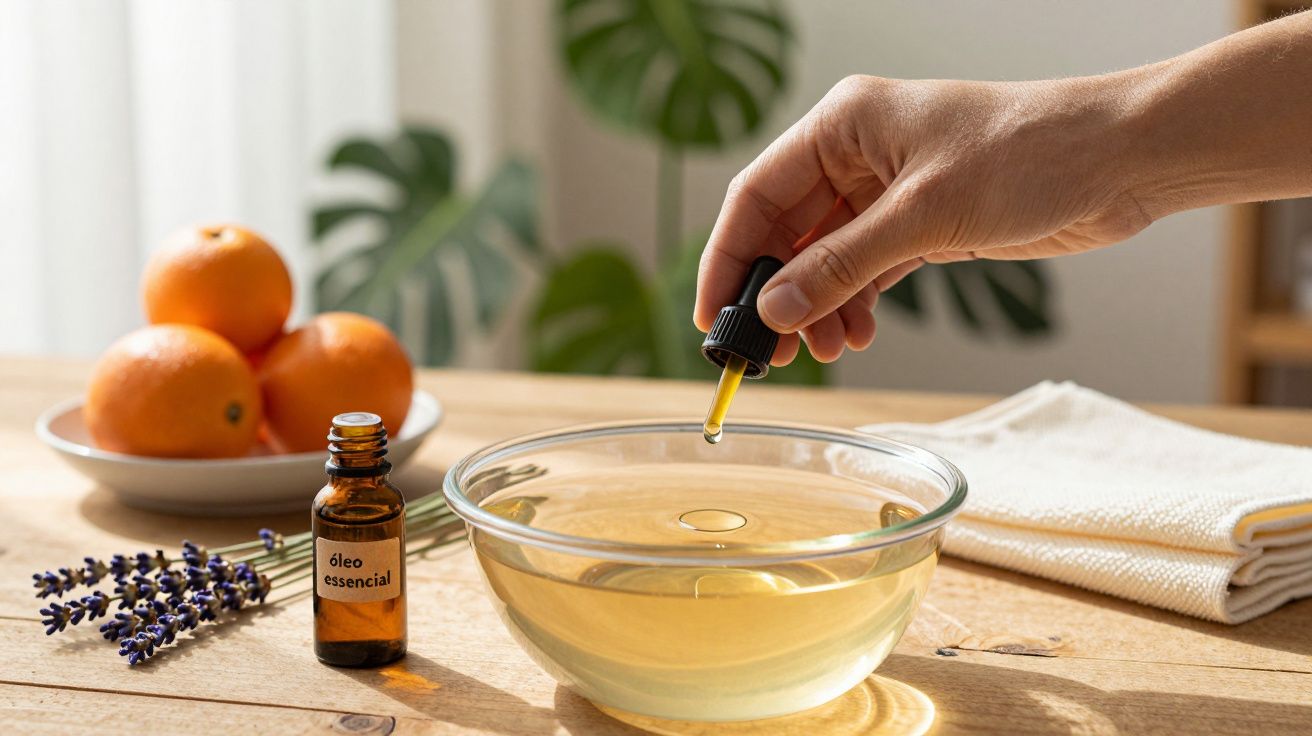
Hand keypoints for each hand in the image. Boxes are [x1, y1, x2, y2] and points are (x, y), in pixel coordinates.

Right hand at [694, 73, 1151, 364]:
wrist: (1118, 159)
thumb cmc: (1028, 153)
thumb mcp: (922, 215)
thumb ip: (841, 266)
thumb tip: (773, 310)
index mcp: (842, 125)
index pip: (757, 195)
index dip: (728, 259)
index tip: (711, 317)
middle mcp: (856, 154)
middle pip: (786, 231)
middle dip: (777, 293)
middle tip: (769, 351)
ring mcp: (888, 190)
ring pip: (825, 257)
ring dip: (817, 306)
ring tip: (825, 351)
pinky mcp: (921, 222)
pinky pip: (865, 269)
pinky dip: (853, 303)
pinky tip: (855, 335)